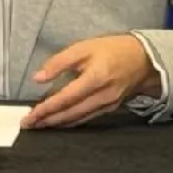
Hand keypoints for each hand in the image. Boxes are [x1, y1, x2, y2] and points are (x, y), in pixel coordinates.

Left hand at [21, 34, 158, 128]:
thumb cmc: (113, 49)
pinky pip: (87, 117)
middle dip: (48, 120)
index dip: (45, 109)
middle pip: (70, 113)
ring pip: (78, 118)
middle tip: (29, 125)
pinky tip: (61, 121)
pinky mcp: (110, 108)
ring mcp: (107, 104)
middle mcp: (102, 96)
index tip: (29, 117)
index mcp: (95, 78)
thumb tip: (38, 78)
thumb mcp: (83, 47)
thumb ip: (59, 62)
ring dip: (58, 123)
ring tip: (40, 125)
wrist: (144, 59)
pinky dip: (71, 121)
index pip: (64, 98)